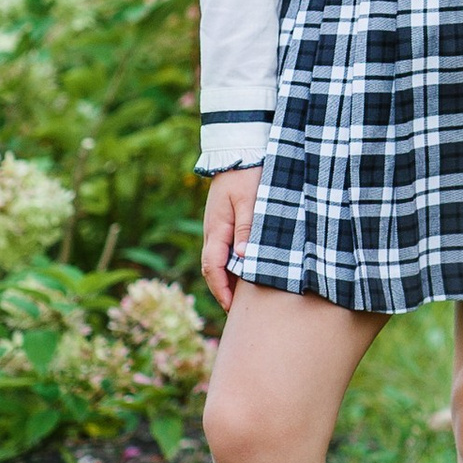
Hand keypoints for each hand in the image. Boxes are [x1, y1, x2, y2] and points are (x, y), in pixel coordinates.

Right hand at [201, 166, 260, 311]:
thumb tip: (243, 258)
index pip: (213, 267)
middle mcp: (213, 231)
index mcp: (216, 229)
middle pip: (213, 269)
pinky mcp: (225, 222)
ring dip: (228, 279)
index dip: (222, 290)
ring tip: (243, 298)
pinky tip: (245, 271)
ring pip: (218, 260)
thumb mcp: (249, 200)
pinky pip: (224, 250)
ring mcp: (217, 227)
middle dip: (223, 290)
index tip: (232, 308)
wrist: (238, 150)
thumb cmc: (246, 174)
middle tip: (238, 311)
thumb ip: (247, 228)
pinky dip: (232, 265)